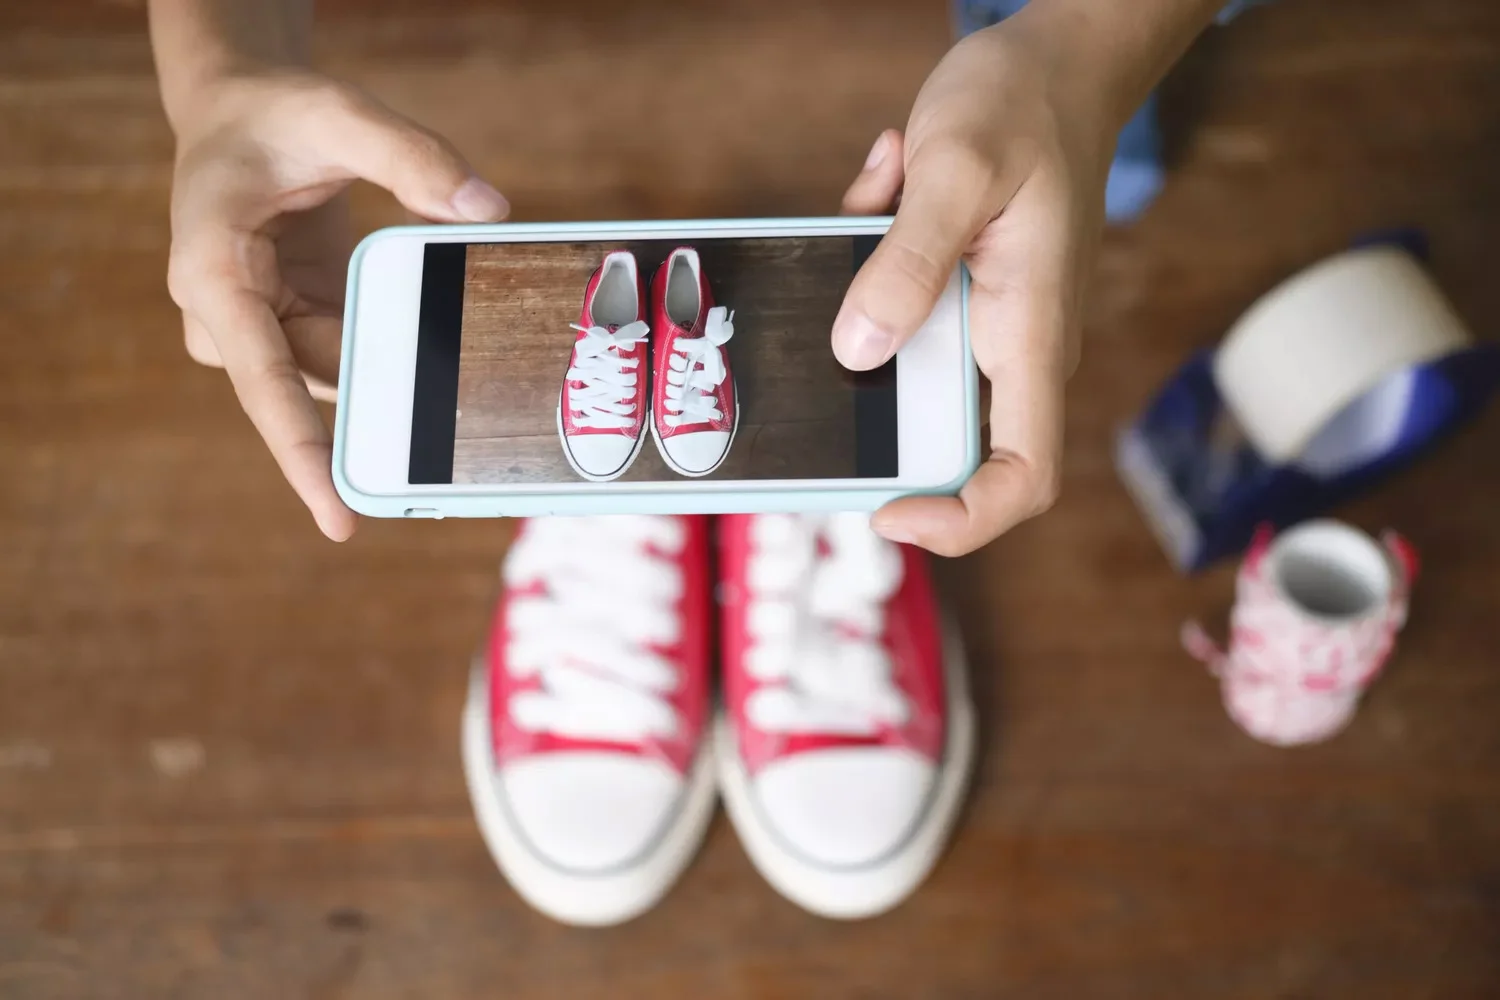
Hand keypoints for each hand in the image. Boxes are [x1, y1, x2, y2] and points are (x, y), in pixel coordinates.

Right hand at [165, 71, 509, 538]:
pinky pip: (354, 356)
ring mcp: (260, 331)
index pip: (264, 384)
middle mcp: (228, 318)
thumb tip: (490, 209)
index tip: (340, 521)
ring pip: (345, 373)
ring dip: (400, 366)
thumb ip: (411, 157)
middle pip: (323, 380)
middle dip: (392, 387)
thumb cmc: (275, 113)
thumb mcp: (339, 113)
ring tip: (457, 355)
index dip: (302, 457)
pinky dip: (397, 350)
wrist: (239, 110)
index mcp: (213, 275)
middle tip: (462, 402)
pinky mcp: (293, 328)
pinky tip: (439, 341)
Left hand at [837, 14, 1118, 556]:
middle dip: (876, 412)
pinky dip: (867, 264)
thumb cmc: (1027, 106)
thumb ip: (908, 263)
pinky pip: (895, 311)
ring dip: (865, 314)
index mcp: (1030, 335)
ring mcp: (984, 323)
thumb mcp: (955, 172)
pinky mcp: (955, 295)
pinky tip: (882, 188)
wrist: (1058, 61)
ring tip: (872, 211)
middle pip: (948, 439)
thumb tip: (859, 351)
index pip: (1024, 474)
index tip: (889, 511)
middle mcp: (1011, 346)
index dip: (963, 519)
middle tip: (825, 351)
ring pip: (907, 368)